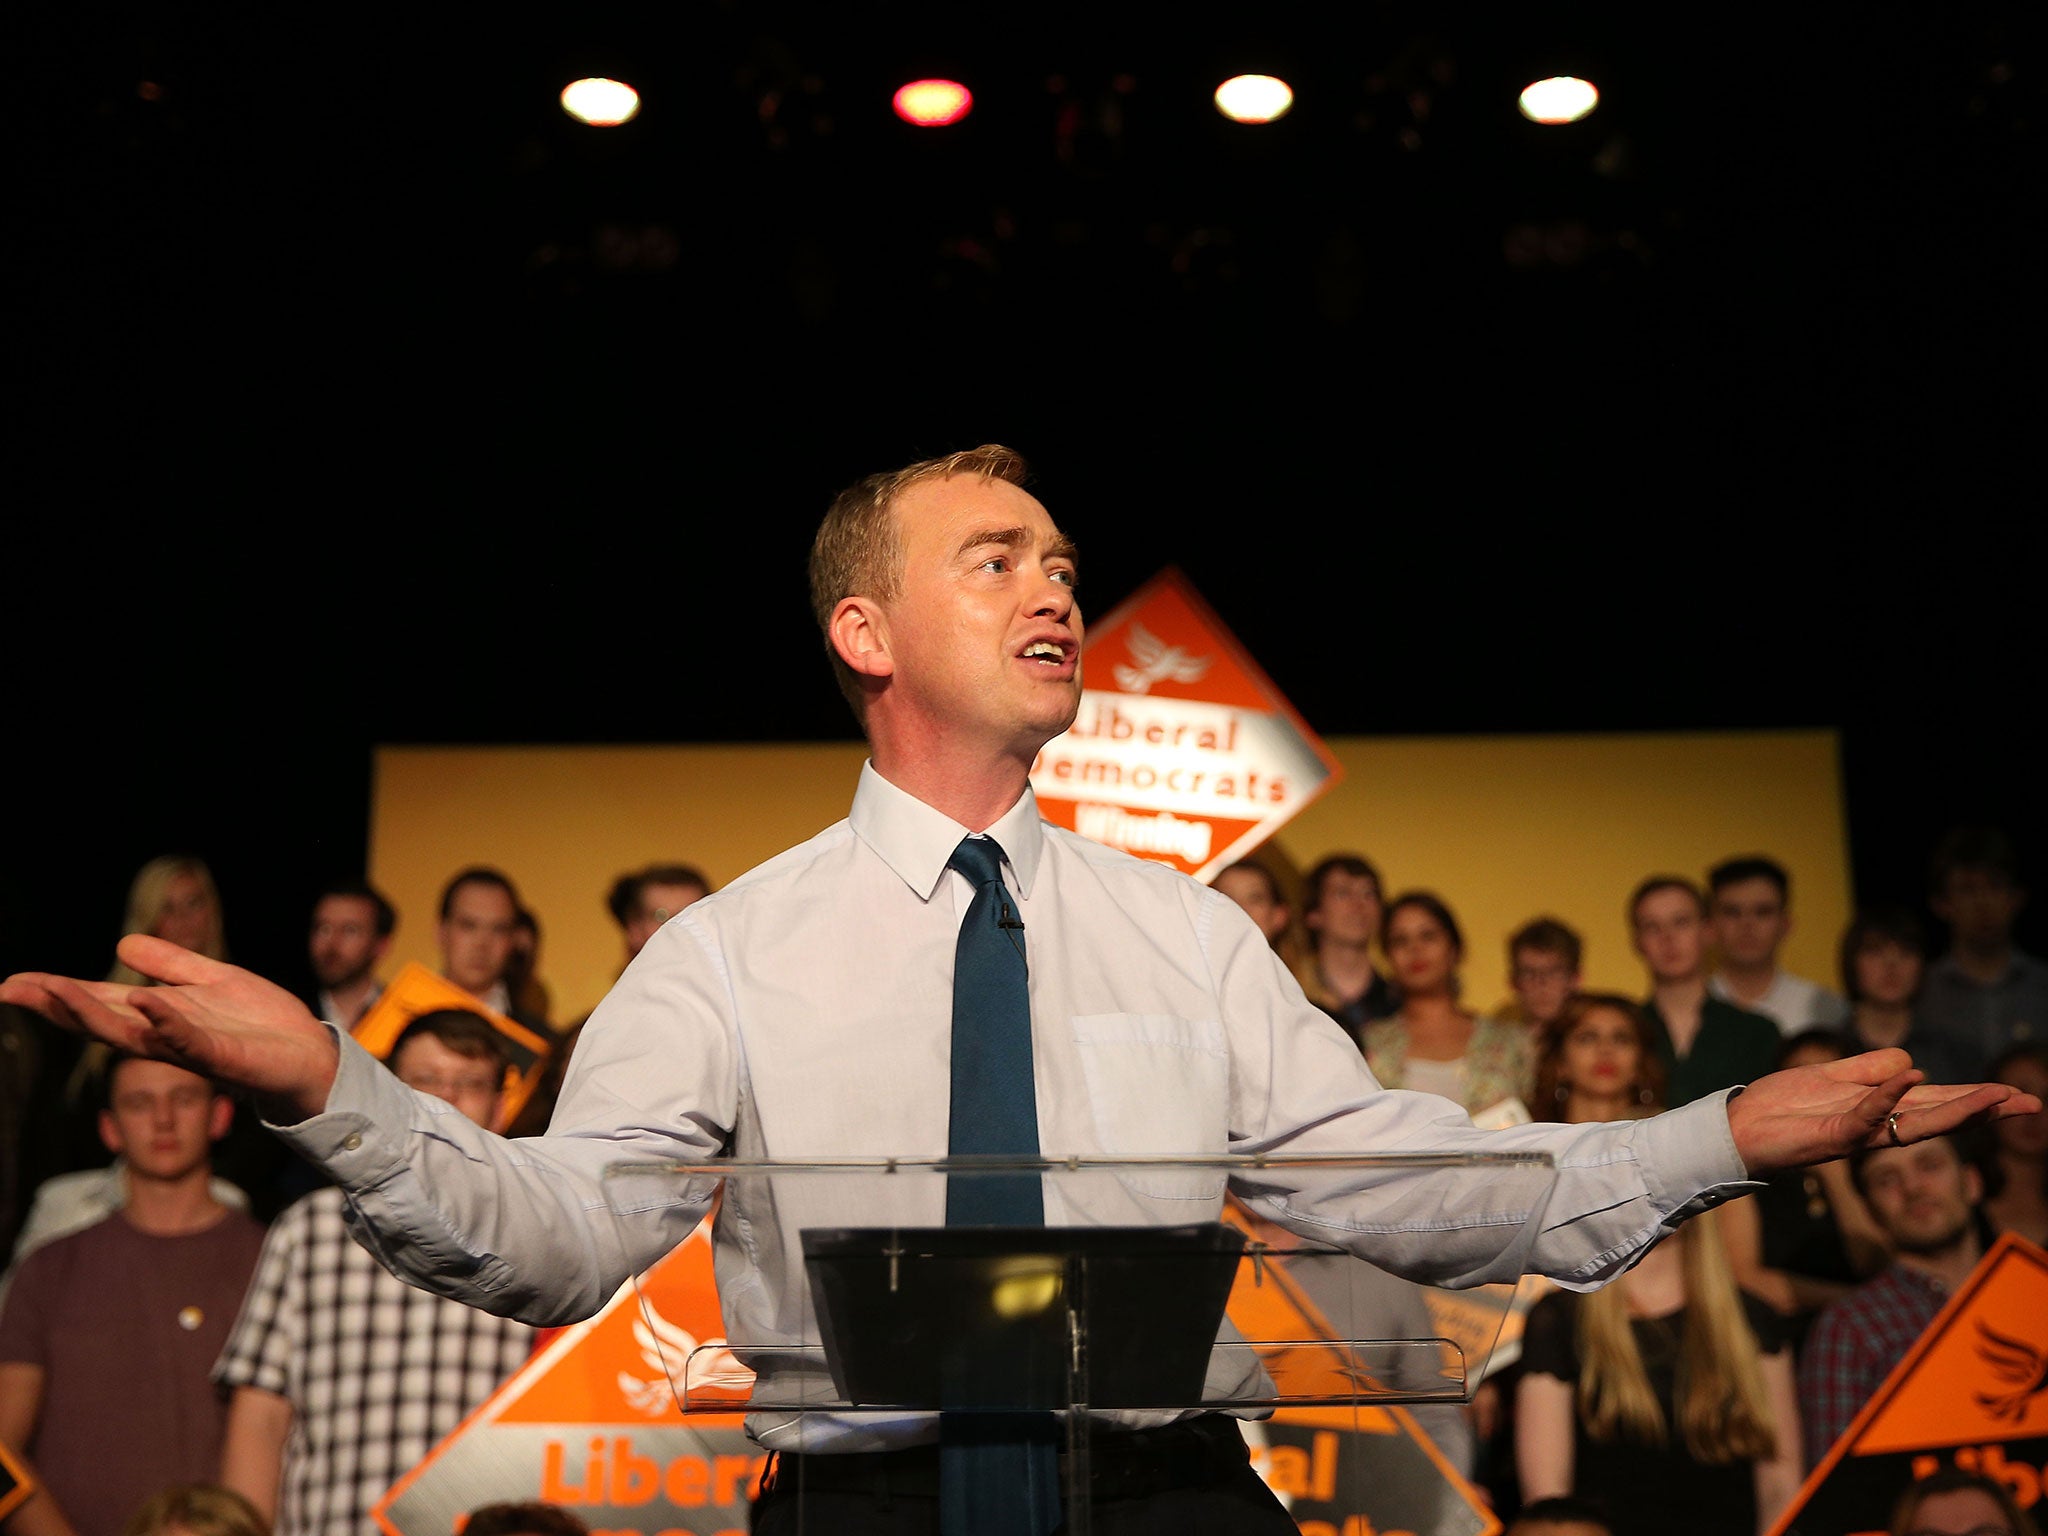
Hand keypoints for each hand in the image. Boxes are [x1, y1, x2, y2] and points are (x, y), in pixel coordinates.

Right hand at [0, 935, 338, 1118]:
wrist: (309, 1053)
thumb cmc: (261, 1023)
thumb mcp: (213, 980)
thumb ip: (171, 965)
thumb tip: (122, 946)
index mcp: (160, 1014)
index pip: (99, 1001)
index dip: (57, 992)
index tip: (13, 983)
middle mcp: (164, 1035)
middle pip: (100, 1020)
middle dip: (57, 1004)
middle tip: (13, 989)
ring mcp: (189, 1048)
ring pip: (132, 1033)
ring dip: (95, 1013)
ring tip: (60, 989)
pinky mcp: (222, 1057)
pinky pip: (187, 1041)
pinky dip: (165, 1022)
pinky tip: (144, 1001)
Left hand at [1726, 1048, 2040, 1174]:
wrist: (1736, 1128)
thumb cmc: (1779, 1105)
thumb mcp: (1830, 1077)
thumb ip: (1870, 1072)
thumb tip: (1914, 1065)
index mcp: (1879, 1109)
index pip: (1936, 1102)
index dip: (1974, 1098)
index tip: (2014, 1094)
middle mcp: (1877, 1125)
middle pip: (1940, 1116)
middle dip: (1983, 1109)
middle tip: (2028, 1103)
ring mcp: (1858, 1133)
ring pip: (1917, 1122)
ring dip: (1955, 1108)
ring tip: (1994, 1096)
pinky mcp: (1832, 1135)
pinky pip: (1866, 1115)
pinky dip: (1889, 1096)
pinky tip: (1914, 1078)